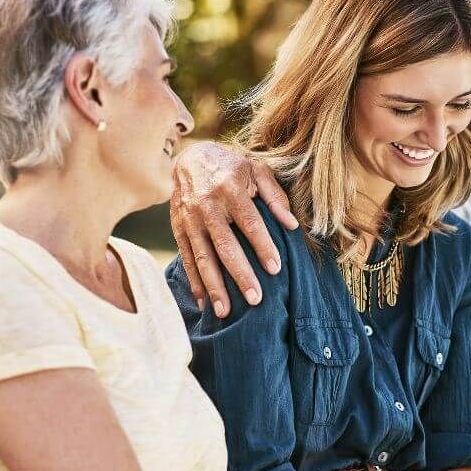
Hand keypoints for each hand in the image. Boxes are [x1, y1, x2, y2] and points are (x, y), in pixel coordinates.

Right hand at [169, 141, 296, 317]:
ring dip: (214, 287)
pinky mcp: (178, 229)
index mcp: (230, 190)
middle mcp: (207, 206)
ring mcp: (190, 220)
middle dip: (240, 274)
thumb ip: (275, 197)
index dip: (262, 245)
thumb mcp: (257, 171)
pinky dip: (195, 282)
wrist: (191, 158)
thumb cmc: (233, 168)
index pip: (249, 222)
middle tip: (255, 299)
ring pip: (203, 258)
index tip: (275, 269)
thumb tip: (292, 225)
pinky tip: (205, 303)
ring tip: (225, 312)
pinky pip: (187, 259)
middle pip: (225, 245)